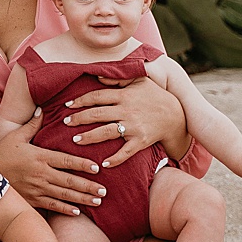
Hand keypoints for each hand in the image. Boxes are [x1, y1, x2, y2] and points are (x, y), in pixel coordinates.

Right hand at [0, 110, 106, 214]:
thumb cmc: (2, 153)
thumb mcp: (16, 136)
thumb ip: (32, 124)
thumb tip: (42, 109)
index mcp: (40, 157)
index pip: (66, 160)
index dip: (82, 164)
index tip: (97, 168)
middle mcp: (41, 174)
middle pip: (69, 180)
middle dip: (88, 186)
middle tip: (104, 190)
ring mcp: (36, 188)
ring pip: (64, 194)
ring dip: (82, 198)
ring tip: (97, 200)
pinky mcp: (31, 199)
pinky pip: (51, 205)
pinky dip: (65, 209)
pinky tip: (77, 211)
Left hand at [65, 76, 184, 167]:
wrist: (176, 115)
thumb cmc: (155, 96)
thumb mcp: (139, 81)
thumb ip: (117, 79)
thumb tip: (98, 77)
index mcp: (124, 95)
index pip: (96, 96)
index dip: (80, 101)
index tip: (67, 106)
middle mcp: (127, 110)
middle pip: (97, 114)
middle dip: (78, 119)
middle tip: (65, 122)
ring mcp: (133, 127)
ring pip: (106, 132)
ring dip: (89, 137)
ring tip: (76, 140)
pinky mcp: (140, 141)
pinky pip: (126, 152)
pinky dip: (115, 159)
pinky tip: (104, 164)